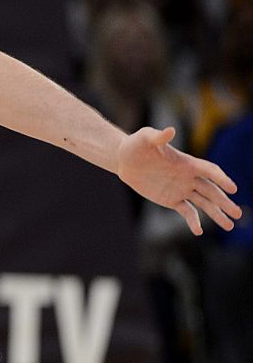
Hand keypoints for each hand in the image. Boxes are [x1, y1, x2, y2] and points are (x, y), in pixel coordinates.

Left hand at [117, 127, 240, 235]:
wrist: (124, 160)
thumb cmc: (136, 146)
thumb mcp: (145, 138)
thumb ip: (158, 137)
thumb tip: (170, 130)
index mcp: (187, 163)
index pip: (209, 171)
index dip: (221, 179)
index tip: (232, 189)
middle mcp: (189, 177)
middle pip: (212, 191)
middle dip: (225, 202)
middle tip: (238, 214)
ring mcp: (182, 189)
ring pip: (204, 203)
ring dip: (217, 214)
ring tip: (230, 226)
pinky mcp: (172, 200)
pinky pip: (186, 211)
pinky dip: (193, 221)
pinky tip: (198, 231)